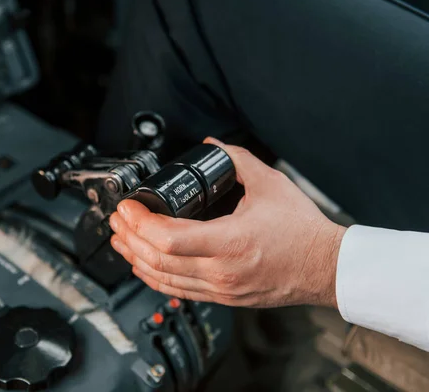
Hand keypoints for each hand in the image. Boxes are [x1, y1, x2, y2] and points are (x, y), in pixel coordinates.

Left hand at [109, 138, 346, 307]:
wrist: (325, 266)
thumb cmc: (302, 231)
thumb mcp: (270, 184)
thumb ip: (236, 160)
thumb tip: (212, 144)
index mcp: (231, 242)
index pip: (168, 239)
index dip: (140, 222)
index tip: (128, 207)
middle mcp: (221, 271)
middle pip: (157, 261)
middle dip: (129, 238)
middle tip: (117, 220)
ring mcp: (221, 289)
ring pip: (164, 279)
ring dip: (136, 259)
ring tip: (120, 241)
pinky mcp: (223, 298)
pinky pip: (179, 291)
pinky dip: (155, 278)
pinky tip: (143, 266)